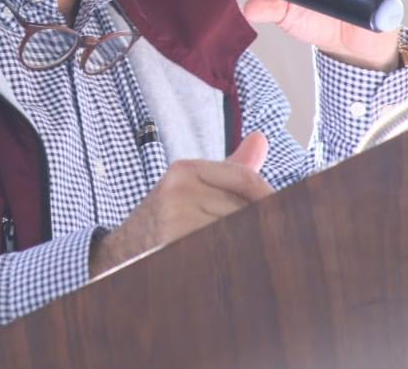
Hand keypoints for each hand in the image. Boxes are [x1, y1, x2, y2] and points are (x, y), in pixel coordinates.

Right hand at [89, 132, 272, 276]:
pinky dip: (230, 263)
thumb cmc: (165, 220)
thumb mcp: (193, 187)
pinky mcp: (170, 247)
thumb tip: (261, 139)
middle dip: (261, 227)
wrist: (118, 254)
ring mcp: (171, 220)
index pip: (244, 178)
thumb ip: (231, 169)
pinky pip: (218, 254)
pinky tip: (231, 269)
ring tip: (255, 260)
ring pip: (234, 233)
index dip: (271, 197)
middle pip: (243, 208)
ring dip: (247, 248)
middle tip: (279, 243)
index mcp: (185, 170)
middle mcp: (176, 190)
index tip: (289, 215)